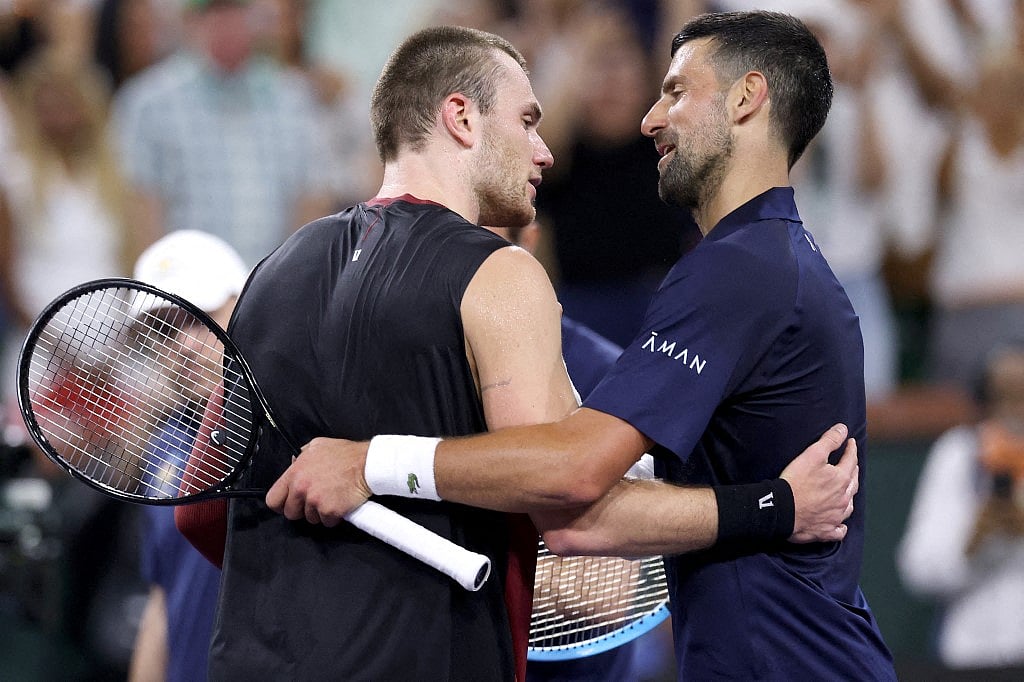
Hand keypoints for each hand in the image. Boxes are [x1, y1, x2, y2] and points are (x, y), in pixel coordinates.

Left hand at [265, 437, 373, 526]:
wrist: (368, 464)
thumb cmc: (346, 454)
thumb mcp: (317, 446)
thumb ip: (301, 456)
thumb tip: (294, 462)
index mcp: (295, 473)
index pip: (273, 499)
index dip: (281, 504)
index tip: (288, 503)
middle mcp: (302, 488)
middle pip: (291, 513)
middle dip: (302, 509)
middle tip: (315, 500)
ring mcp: (315, 501)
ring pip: (310, 518)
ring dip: (319, 512)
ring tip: (331, 497)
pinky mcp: (330, 511)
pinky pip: (327, 522)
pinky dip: (334, 516)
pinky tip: (340, 503)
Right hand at [781, 424, 858, 542]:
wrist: (782, 509)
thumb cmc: (796, 481)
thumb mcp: (812, 455)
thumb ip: (829, 441)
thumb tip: (844, 429)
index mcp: (841, 479)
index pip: (851, 460)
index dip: (851, 449)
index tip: (851, 442)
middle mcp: (843, 499)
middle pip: (853, 483)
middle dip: (853, 471)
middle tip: (851, 464)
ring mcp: (836, 517)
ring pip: (848, 506)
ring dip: (849, 497)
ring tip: (846, 492)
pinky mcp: (826, 531)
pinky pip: (839, 530)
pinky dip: (841, 526)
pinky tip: (840, 524)